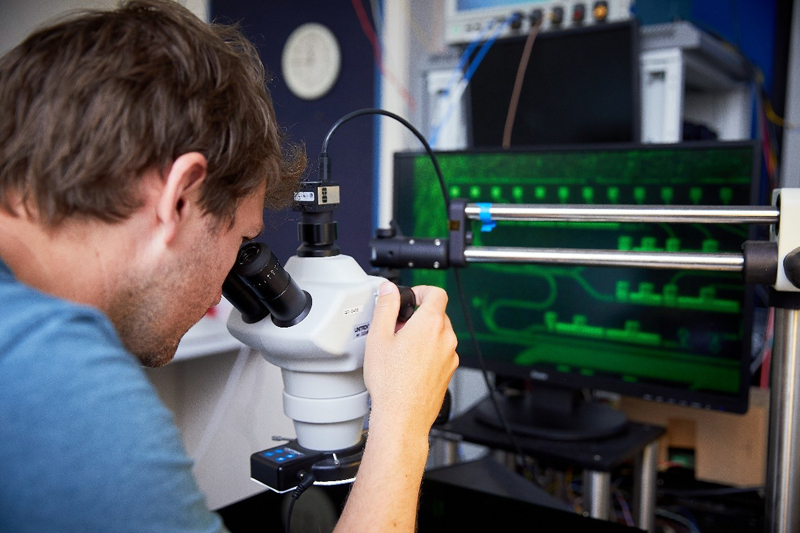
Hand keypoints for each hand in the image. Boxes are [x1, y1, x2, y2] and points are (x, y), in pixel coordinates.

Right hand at [364, 282, 458, 434]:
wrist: (403, 417)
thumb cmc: (391, 383)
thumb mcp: (379, 337)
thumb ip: (385, 307)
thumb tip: (389, 289)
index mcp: (430, 324)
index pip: (437, 292)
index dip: (421, 290)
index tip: (409, 299)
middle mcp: (446, 338)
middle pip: (437, 313)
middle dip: (418, 316)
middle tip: (397, 328)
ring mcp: (450, 356)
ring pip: (439, 334)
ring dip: (423, 335)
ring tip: (401, 349)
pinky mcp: (449, 372)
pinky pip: (441, 353)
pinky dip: (429, 352)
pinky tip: (409, 365)